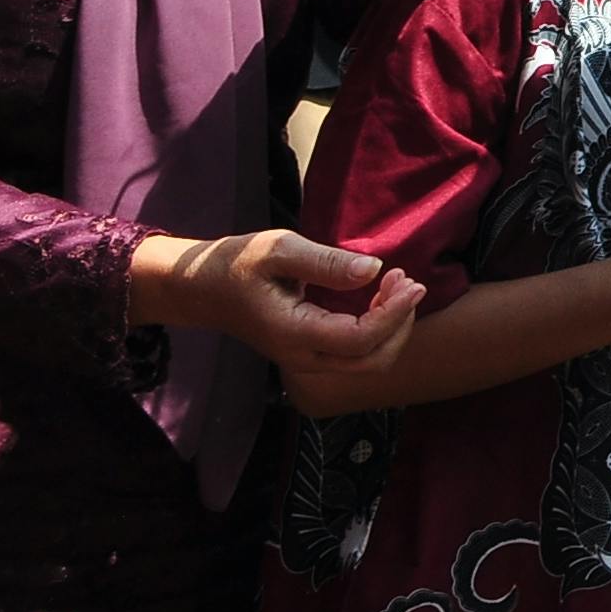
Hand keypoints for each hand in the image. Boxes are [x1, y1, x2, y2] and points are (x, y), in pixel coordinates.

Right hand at [130, 225, 427, 373]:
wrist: (199, 289)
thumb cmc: (235, 263)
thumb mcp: (277, 249)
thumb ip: (326, 262)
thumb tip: (373, 269)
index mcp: (293, 334)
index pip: (359, 339)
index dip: (393, 314)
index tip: (411, 281)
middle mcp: (301, 357)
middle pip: (371, 361)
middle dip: (400, 324)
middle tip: (408, 280)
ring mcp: (304, 360)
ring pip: (366, 362)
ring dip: (392, 328)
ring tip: (397, 284)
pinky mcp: (308, 352)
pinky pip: (354, 354)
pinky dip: (378, 330)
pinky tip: (379, 296)